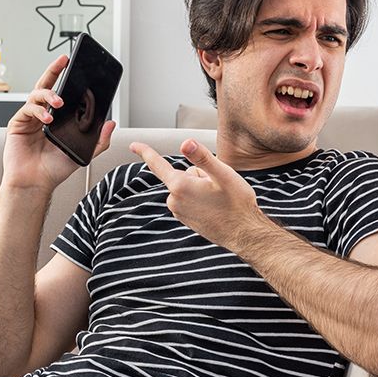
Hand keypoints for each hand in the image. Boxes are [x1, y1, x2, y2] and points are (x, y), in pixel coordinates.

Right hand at [0, 54, 114, 191]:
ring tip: (59, 102)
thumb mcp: (83, 153)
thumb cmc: (54, 170)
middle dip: (54, 70)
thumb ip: (99, 140)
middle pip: (46, 85)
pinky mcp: (17, 124)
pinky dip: (39, 110)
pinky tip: (48, 118)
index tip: (77, 67)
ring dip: (49, 94)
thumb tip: (111, 123)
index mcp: (56, 119)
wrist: (35, 183)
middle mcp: (42, 115)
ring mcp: (29, 119)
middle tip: (64, 60)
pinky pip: (28, 109)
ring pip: (36, 94)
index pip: (62, 93)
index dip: (67, 79)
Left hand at [129, 139, 272, 248]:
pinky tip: (215, 207)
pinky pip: (189, 199)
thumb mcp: (223, 174)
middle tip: (217, 186)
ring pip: (187, 187)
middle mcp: (174, 200)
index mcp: (180, 186)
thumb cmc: (236, 203)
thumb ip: (201, 157)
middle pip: (182, 174)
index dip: (145, 151)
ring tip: (218, 198)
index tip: (133, 145)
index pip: (157, 164)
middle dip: (198, 174)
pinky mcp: (185, 219)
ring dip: (200, 188)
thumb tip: (185, 142)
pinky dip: (200, 199)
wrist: (244, 233)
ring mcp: (179, 211)